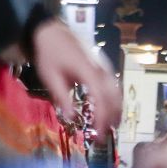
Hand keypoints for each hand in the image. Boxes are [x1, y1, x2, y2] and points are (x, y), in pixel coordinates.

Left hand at [32, 21, 120, 143]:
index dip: (101, 118)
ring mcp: (105, 68)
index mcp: (88, 72)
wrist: (51, 31)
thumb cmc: (49, 54)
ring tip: (110, 126)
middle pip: (114, 98)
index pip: (101, 99)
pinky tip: (110, 110)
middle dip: (110, 118)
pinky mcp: (104, 67)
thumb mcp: (50, 77)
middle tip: (103, 135)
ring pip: (117, 92)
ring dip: (115, 111)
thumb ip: (62, 98)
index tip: (97, 134)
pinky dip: (114, 101)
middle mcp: (101, 70)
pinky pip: (114, 87)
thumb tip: (71, 118)